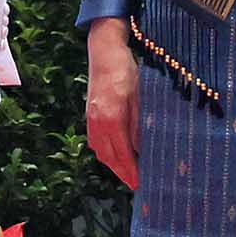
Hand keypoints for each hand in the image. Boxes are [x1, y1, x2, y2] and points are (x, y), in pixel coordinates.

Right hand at [84, 20, 140, 189]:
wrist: (104, 51)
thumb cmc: (125, 71)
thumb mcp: (140, 97)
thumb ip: (140, 124)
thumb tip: (145, 148)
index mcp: (112, 118)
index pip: (123, 154)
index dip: (132, 172)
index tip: (140, 185)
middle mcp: (98, 122)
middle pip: (109, 157)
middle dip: (122, 173)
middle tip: (136, 185)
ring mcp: (91, 119)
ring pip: (101, 151)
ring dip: (114, 164)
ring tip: (128, 174)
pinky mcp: (89, 115)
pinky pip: (96, 142)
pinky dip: (106, 152)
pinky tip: (116, 154)